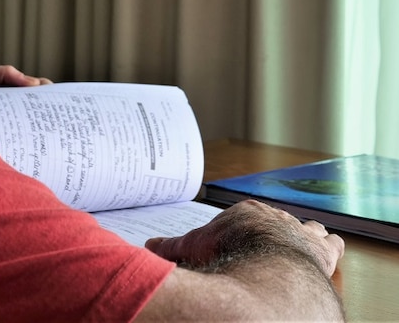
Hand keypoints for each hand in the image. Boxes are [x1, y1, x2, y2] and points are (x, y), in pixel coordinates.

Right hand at [146, 199, 344, 276]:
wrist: (268, 270)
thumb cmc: (230, 255)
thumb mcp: (192, 249)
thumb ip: (171, 246)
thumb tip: (149, 246)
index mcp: (246, 214)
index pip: (244, 216)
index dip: (242, 227)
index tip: (236, 236)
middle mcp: (276, 218)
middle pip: (276, 219)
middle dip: (275, 228)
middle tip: (269, 241)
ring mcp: (301, 233)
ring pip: (309, 225)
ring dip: (307, 233)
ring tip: (303, 240)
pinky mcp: (324, 251)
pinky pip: (334, 243)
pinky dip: (331, 247)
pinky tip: (328, 250)